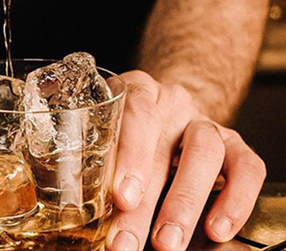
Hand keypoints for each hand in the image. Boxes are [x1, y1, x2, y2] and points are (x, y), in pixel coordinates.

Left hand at [106, 71, 264, 250]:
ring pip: (205, 152)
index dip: (130, 153)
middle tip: (126, 240)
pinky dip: (235, 200)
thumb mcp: (108, 134)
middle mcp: (173, 102)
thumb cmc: (127, 130)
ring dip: (185, 202)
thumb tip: (79, 208)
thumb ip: (97, 159)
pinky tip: (216, 229)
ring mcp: (205, 121)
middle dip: (145, 202)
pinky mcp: (234, 144)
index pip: (137, 111)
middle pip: (163, 145)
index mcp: (137, 91)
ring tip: (167, 242)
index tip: (122, 196)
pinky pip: (246, 167)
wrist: (166, 114)